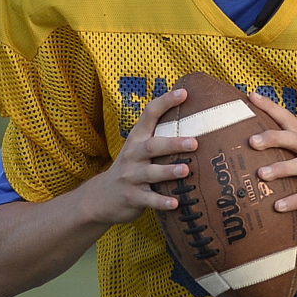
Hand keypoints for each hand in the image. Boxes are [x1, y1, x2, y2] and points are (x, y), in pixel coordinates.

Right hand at [84, 88, 197, 224]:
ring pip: (151, 172)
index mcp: (137, 139)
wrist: (101, 197)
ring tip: (186, 170)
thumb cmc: (131, 168)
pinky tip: (176, 203)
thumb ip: (160, 136)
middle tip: (194, 142)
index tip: (184, 93)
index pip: (149, 114)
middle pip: (152, 146)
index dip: (166, 102)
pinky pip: (148, 200)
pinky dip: (162, 201)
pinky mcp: (131, 197)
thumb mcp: (139, 149)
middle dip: (173, 143)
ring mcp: (131, 176)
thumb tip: (196, 122)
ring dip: (168, 171)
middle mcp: (132, 155)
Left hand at [247, 91, 296, 228]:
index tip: (251, 96)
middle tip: (251, 141)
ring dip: (281, 169)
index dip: (271, 107)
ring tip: (261, 174)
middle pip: (294, 139)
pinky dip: (294, 200)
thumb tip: (252, 152)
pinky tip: (278, 206)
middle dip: (273, 138)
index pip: (288, 120)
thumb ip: (287, 155)